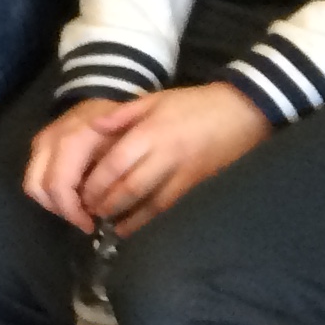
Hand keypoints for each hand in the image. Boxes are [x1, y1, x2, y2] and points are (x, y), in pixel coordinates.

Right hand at [20, 95, 132, 229]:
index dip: (72, 211)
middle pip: (38, 187)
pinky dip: (51, 192)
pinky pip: (35, 177)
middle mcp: (48, 140)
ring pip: (32, 184)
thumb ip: (111, 176)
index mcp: (71, 140)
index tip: (91, 225)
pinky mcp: (38, 145)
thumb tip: (96, 207)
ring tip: (79, 209)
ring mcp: (40, 142)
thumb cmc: (121, 127)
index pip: (59, 184)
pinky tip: (74, 195)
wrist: (106, 99)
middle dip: (61, 210)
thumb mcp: (127, 148)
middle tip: (84, 220)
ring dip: (54, 203)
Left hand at [73, 84, 270, 231]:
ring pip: (152, 202)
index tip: (82, 192)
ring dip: (128, 216)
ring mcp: (184, 173)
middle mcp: (166, 156)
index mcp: (151, 132)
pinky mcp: (197, 185)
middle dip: (108, 203)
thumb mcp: (156, 99)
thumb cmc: (194, 103)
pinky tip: (137, 225)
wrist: (242, 112)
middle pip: (131, 187)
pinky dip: (151, 218)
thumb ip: (123, 114)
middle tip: (90, 211)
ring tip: (110, 225)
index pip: (117, 162)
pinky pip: (171, 206)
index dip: (97, 182)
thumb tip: (93, 126)